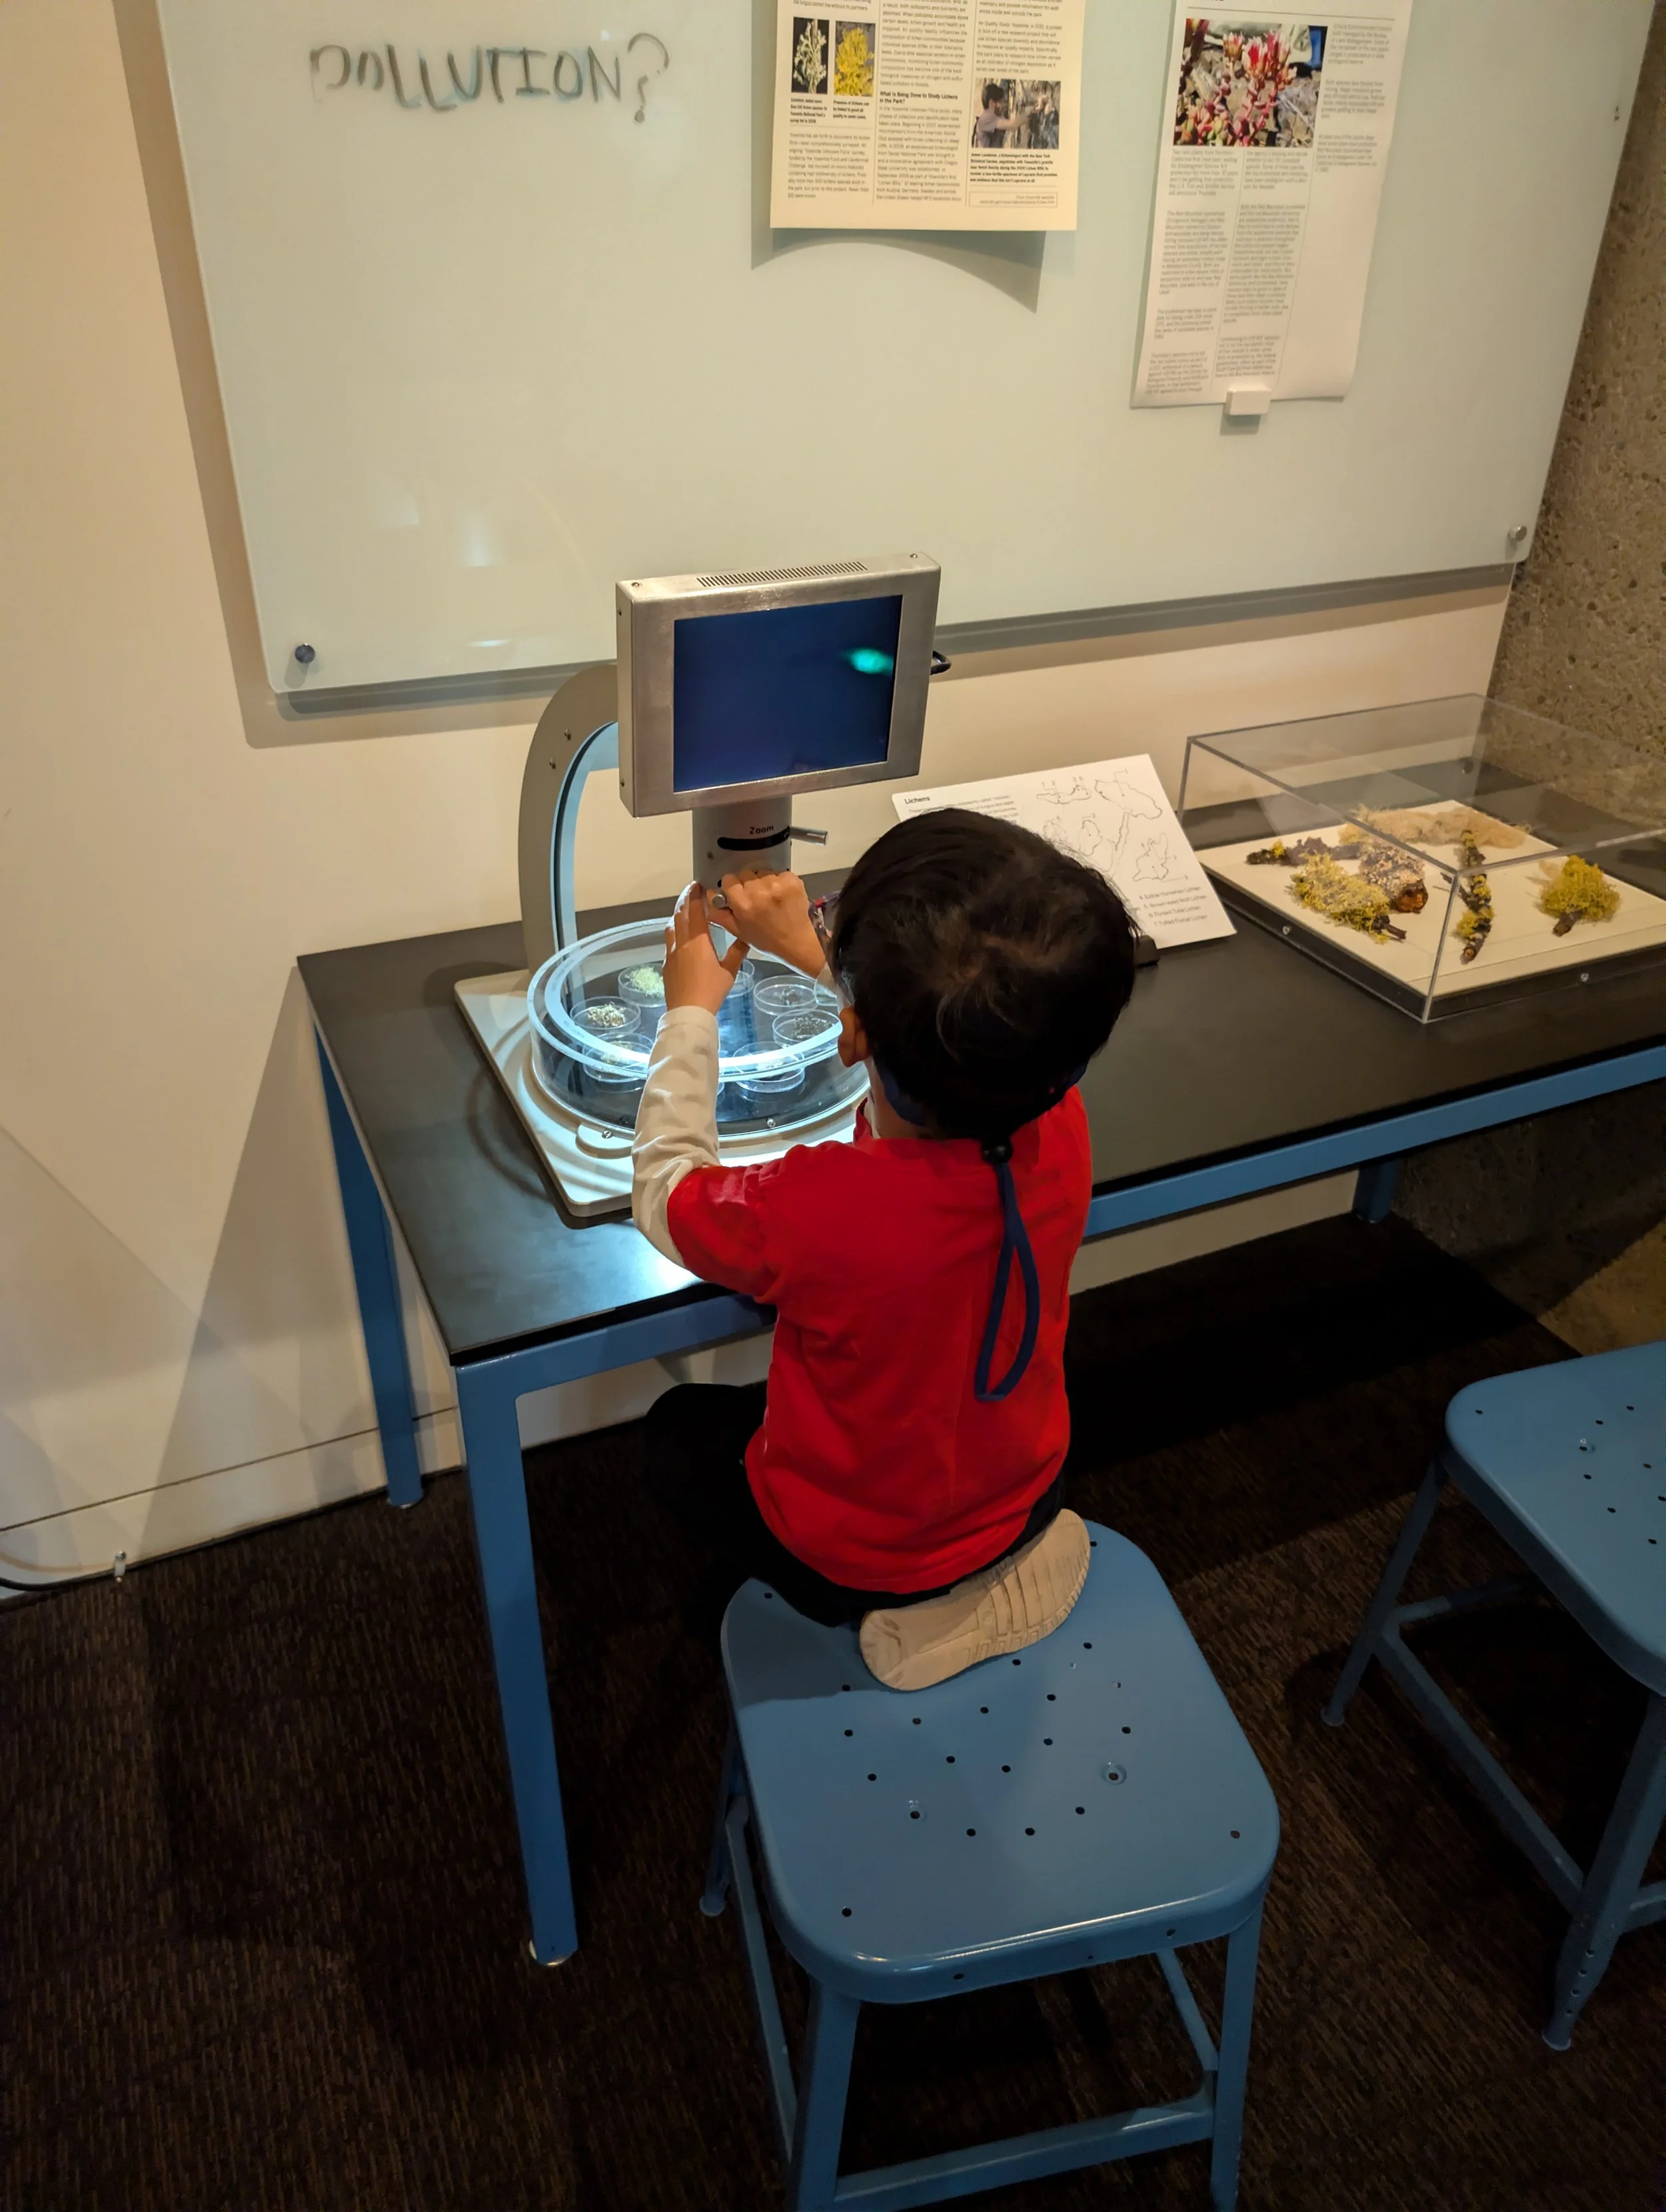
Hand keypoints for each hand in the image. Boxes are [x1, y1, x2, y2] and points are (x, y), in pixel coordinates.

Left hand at [662, 881, 747, 1014]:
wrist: (688, 1012)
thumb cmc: (711, 991)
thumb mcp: (729, 971)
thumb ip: (737, 951)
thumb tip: (746, 936)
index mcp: (698, 940)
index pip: (695, 910)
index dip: (695, 895)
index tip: (698, 884)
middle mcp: (681, 942)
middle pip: (680, 914)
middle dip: (685, 899)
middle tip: (692, 890)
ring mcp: (671, 952)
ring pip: (672, 925)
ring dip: (678, 913)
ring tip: (686, 910)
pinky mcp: (667, 963)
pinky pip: (669, 939)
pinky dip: (674, 929)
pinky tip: (680, 935)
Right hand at [717, 869, 826, 977]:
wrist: (799, 941)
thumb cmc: (768, 940)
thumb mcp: (739, 931)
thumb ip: (720, 914)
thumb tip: (709, 895)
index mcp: (743, 903)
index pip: (729, 879)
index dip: (732, 887)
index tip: (738, 895)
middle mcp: (758, 891)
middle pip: (745, 874)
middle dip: (748, 885)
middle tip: (756, 900)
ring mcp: (776, 884)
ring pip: (762, 873)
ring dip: (764, 882)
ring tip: (771, 899)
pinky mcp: (791, 880)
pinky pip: (779, 873)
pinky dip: (780, 882)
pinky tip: (783, 896)